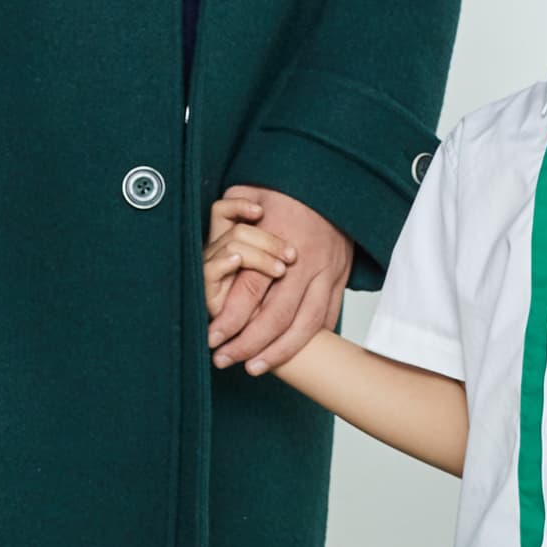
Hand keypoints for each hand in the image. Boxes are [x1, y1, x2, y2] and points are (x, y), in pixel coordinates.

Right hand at [202, 194, 295, 293]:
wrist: (271, 336)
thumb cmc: (279, 301)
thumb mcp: (287, 267)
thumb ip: (282, 245)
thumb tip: (284, 225)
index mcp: (235, 241)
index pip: (224, 210)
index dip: (239, 205)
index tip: (260, 210)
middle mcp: (219, 252)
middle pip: (236, 229)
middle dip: (267, 240)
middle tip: (291, 256)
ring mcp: (210, 270)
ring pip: (230, 246)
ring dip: (259, 256)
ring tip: (280, 270)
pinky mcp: (204, 291)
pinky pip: (210, 269)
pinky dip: (225, 263)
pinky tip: (238, 263)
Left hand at [207, 187, 351, 374]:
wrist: (338, 179)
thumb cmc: (289, 187)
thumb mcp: (252, 192)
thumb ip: (226, 218)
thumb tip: (206, 247)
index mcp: (280, 239)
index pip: (251, 289)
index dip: (231, 319)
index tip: (212, 339)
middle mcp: (306, 262)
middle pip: (277, 315)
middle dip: (248, 344)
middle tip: (224, 360)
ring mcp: (327, 272)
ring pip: (306, 324)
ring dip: (279, 351)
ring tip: (255, 367)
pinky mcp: (340, 278)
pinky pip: (327, 316)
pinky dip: (309, 339)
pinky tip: (289, 352)